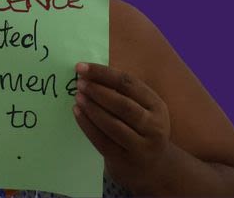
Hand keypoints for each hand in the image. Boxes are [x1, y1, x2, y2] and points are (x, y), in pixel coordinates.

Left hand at [73, 62, 171, 192]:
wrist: (151, 166)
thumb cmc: (139, 127)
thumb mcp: (141, 107)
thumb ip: (121, 91)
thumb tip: (89, 72)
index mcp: (156, 105)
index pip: (128, 84)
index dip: (103, 74)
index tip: (82, 67)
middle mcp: (154, 126)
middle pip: (122, 105)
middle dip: (98, 91)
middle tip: (79, 83)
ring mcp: (141, 146)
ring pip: (112, 124)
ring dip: (91, 108)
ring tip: (77, 96)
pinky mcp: (125, 160)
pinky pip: (102, 140)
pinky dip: (87, 125)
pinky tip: (76, 112)